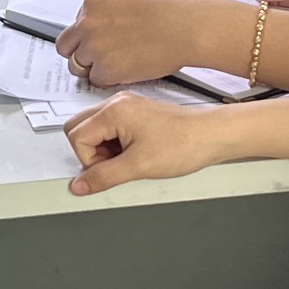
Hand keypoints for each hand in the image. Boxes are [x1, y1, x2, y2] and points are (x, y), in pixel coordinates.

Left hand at [55, 0, 223, 86]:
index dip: (87, 38)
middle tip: (100, 60)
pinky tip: (129, 70)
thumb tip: (103, 31)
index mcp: (94, 2)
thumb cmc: (171, 13)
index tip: (98, 43)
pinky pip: (97, 81)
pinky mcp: (105, 69)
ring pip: (79, 67)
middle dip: (81, 55)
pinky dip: (110, 80)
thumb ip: (108, 15)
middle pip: (66, 47)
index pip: (75, 26)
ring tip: (120, 64)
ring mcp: (94, 47)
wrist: (186, 27)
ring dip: (95, 69)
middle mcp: (88, 23)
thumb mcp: (129, 1)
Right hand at [65, 92, 230, 194]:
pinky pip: (111, 129)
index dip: (88, 160)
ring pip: (95, 129)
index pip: (76, 136)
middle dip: (91, 153)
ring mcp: (127, 107)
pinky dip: (116, 145)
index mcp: (113, 111)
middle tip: (114, 165)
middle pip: (80, 128)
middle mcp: (117, 103)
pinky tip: (136, 153)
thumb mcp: (138, 166)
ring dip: (104, 150)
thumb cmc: (184, 143)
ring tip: (129, 159)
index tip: (107, 170)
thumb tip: (79, 185)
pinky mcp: (136, 113)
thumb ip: (103, 177)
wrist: (211, 135)